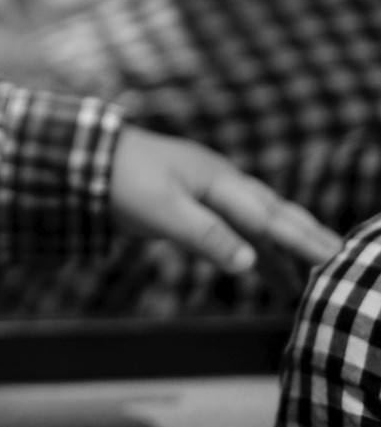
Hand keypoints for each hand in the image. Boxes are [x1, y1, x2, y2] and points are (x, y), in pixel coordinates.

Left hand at [110, 126, 341, 272]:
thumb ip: (206, 235)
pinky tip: (265, 265)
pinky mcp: (195, 202)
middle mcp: (221, 182)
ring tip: (316, 269)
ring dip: (285, 245)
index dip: (301, 240)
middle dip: (307, 236)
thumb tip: (249, 262)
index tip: (333, 259)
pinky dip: (256, 246)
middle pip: (274, 213)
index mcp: (218, 180)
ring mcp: (209, 190)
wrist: (85, 156)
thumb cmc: (122, 178)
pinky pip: (236, 225)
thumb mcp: (161, 210)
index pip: (269, 217)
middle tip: (341, 258)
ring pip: (258, 220)